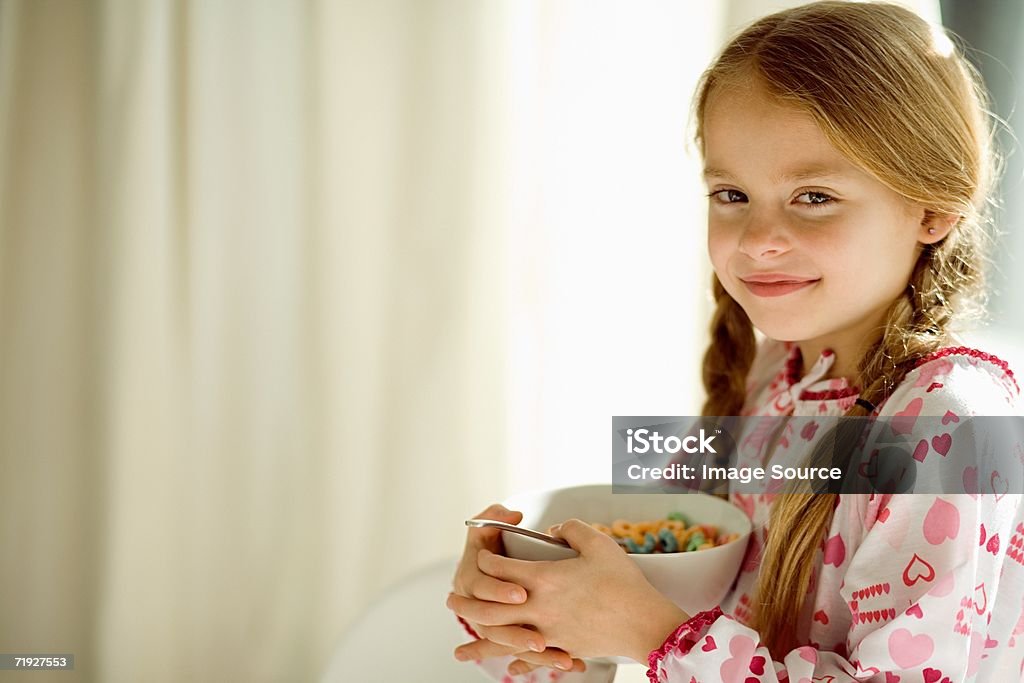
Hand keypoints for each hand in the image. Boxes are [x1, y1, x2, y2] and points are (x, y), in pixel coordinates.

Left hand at [449, 518, 689, 661]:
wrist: (645, 622)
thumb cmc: (623, 582)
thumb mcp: (598, 543)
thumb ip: (571, 529)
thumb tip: (553, 531)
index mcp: (545, 578)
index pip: (501, 569)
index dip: (487, 560)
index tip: (481, 556)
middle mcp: (540, 608)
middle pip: (492, 607)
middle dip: (469, 603)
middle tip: (451, 601)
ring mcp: (550, 632)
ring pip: (505, 640)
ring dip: (481, 643)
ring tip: (460, 650)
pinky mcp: (564, 648)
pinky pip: (534, 659)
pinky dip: (518, 663)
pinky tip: (509, 667)